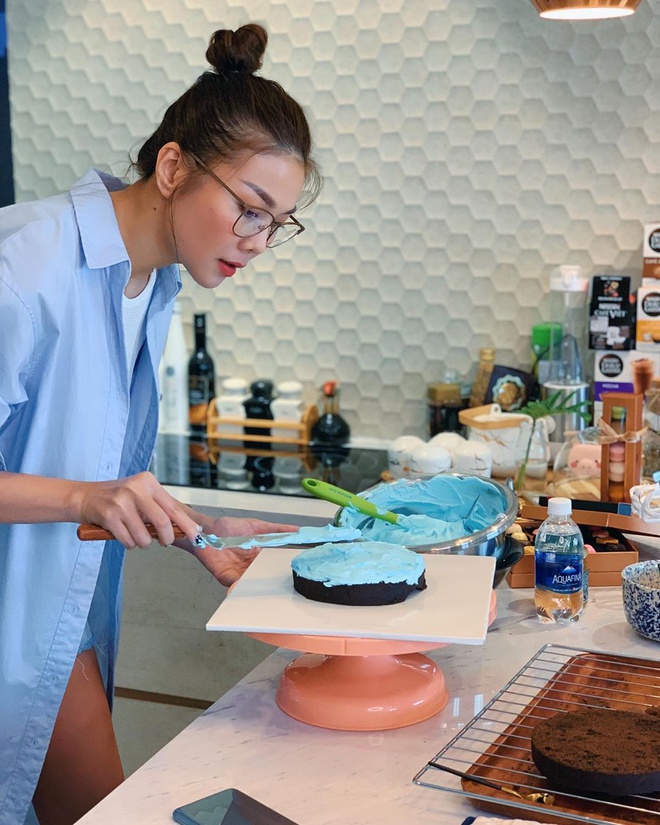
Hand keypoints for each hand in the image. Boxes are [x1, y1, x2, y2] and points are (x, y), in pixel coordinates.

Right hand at [76, 471, 199, 548]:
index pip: (173, 507)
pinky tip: (123, 534)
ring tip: (136, 534)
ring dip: (143, 543)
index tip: (196, 536)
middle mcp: (136, 489)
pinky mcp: (108, 515)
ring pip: (144, 537)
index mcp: (148, 482)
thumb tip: (185, 528)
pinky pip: (128, 541)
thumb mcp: (141, 494)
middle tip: (165, 542)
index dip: (187, 524)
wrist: (85, 496)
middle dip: (166, 538)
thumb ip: (160, 508)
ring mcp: (121, 502)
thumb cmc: (118, 498)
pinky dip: (129, 544)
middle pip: (162, 522)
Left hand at [189, 516, 298, 586]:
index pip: (273, 564)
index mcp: (258, 554)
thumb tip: (297, 530)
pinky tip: (249, 589)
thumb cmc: (227, 527)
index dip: (282, 568)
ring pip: (252, 583)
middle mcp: (249, 565)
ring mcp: (238, 572)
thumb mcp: (257, 525)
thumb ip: (276, 529)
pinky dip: (242, 588)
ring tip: (270, 593)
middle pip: (264, 577)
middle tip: (285, 587)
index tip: (295, 571)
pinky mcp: (226, 577)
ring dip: (259, 588)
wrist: (205, 530)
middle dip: (273, 582)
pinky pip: (237, 586)